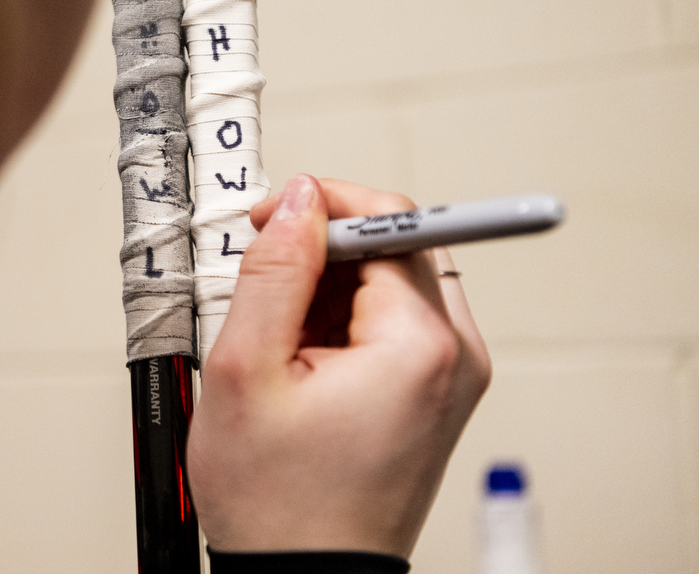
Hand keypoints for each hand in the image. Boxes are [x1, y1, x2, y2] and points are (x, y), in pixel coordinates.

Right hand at [187, 175, 490, 556]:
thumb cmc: (276, 501)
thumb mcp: (245, 369)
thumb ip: (274, 270)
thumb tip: (301, 199)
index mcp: (421, 347)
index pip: (391, 221)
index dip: (323, 206)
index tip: (270, 221)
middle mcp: (457, 357)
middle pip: (397, 246)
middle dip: (324, 249)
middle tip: (264, 284)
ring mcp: (453, 378)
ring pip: (393, 281)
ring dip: (331, 286)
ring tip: (279, 339)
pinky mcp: (437, 393)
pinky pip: (395, 322)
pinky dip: (346, 320)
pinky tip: (301, 358)